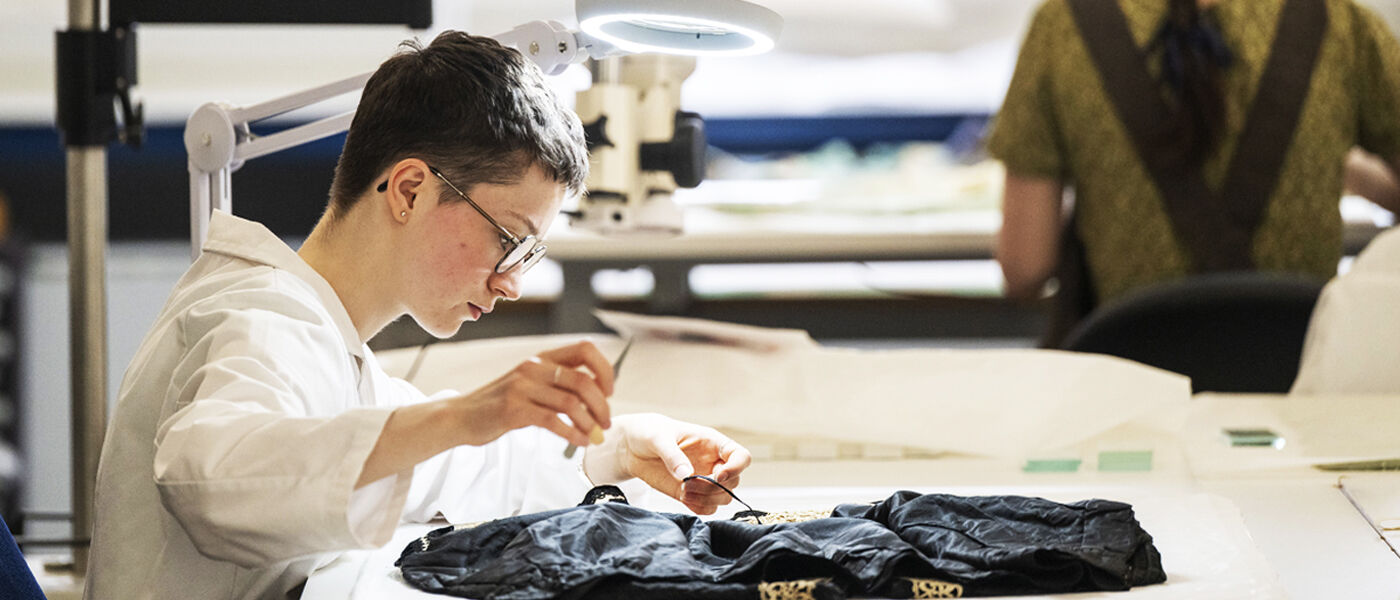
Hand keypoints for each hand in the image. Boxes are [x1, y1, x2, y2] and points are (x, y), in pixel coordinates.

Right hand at [447, 340, 613, 446]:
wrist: (462, 416)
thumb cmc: (502, 404)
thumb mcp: (531, 384)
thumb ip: (559, 386)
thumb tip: (600, 400)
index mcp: (542, 358)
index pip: (585, 349)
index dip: (605, 369)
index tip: (609, 392)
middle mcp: (534, 367)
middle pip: (584, 381)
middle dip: (602, 406)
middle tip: (605, 424)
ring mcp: (522, 387)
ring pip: (572, 403)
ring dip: (590, 423)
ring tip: (594, 435)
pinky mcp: (513, 409)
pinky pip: (553, 421)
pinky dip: (573, 434)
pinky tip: (579, 442)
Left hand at [584, 413, 751, 514]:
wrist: (632, 447)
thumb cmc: (649, 432)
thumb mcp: (658, 437)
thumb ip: (673, 455)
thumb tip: (686, 475)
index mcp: (713, 443)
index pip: (741, 457)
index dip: (736, 468)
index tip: (718, 475)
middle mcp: (713, 462)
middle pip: (734, 482)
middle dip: (715, 488)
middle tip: (690, 484)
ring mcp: (703, 480)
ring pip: (723, 498)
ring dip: (707, 499)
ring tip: (684, 491)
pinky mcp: (691, 494)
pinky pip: (706, 508)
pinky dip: (699, 508)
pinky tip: (683, 499)